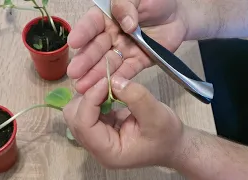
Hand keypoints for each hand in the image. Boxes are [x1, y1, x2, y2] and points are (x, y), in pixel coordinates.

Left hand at [63, 76, 183, 167]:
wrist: (173, 144)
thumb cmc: (167, 135)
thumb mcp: (157, 115)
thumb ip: (136, 97)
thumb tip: (114, 80)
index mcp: (107, 152)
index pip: (84, 124)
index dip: (90, 99)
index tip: (106, 81)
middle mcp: (96, 147)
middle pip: (74, 118)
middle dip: (86, 97)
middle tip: (106, 82)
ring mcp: (97, 138)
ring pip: (77, 112)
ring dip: (90, 95)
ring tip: (109, 85)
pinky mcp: (101, 128)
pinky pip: (88, 110)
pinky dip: (96, 97)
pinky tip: (110, 91)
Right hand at [67, 0, 187, 93]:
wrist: (177, 16)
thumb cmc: (156, 1)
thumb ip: (127, 6)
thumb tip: (126, 24)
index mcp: (108, 16)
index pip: (92, 24)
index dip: (83, 33)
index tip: (74, 43)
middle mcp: (112, 35)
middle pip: (97, 48)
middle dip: (85, 61)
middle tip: (74, 73)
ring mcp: (124, 50)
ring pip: (109, 63)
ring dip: (96, 75)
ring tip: (83, 87)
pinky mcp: (137, 61)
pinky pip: (128, 70)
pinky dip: (119, 79)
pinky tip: (108, 88)